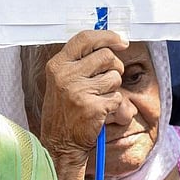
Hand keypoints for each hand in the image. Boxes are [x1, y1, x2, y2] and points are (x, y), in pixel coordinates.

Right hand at [39, 30, 128, 166]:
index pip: (85, 38)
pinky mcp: (93, 107)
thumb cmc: (64, 110)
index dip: (107, 36)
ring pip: (115, 77)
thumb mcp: (62, 80)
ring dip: (112, 88)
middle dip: (114, 67)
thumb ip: (81, 61)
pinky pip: (117, 98)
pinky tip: (98, 112)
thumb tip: (114, 42)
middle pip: (107, 56)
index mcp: (57, 65)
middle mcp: (66, 75)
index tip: (121, 41)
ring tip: (97, 99)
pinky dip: (113, 106)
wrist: (59, 143)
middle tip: (106, 80)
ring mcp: (78, 91)